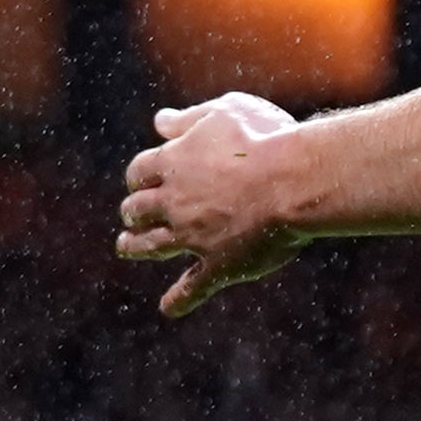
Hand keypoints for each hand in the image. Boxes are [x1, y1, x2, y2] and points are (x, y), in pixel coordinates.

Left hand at [116, 95, 311, 318]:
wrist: (294, 180)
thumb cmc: (265, 138)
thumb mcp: (224, 112)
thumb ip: (189, 119)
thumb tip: (159, 121)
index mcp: (173, 164)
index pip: (139, 171)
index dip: (138, 176)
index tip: (140, 180)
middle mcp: (174, 203)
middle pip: (137, 209)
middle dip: (132, 211)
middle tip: (131, 215)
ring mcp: (193, 237)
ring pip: (152, 246)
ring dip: (135, 246)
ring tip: (126, 247)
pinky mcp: (218, 265)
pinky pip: (193, 287)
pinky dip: (179, 299)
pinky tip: (169, 308)